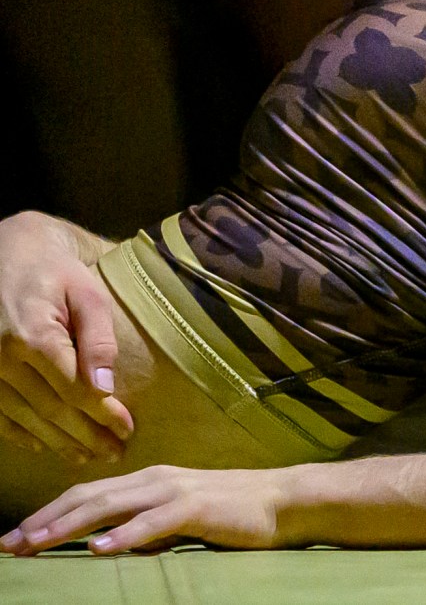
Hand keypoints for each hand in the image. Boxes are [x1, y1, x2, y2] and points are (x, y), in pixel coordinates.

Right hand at [0, 214, 131, 462]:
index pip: (74, 389)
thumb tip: (105, 388)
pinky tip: (45, 446)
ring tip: (88, 456)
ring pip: (23, 418)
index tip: (127, 430)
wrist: (6, 254)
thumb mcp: (87, 292)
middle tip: (115, 453)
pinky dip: (22, 434)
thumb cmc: (55, 272)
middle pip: (49, 410)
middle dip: (85, 436)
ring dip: (57, 442)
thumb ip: (99, 339)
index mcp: (33, 336)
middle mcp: (2, 358)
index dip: (102, 415)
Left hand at [1, 466, 284, 555]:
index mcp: (149, 479)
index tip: (16, 537)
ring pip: (111, 505)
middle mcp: (156, 478)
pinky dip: (123, 535)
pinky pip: (153, 522)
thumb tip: (103, 541)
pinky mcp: (197, 506)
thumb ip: (144, 521)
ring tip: (37, 543)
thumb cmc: (233, 510)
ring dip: (69, 525)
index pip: (87, 493)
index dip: (48, 513)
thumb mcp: (179, 513)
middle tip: (9, 544)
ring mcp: (176, 489)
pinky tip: (98, 549)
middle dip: (44, 520)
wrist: (285, 500)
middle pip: (88, 496)